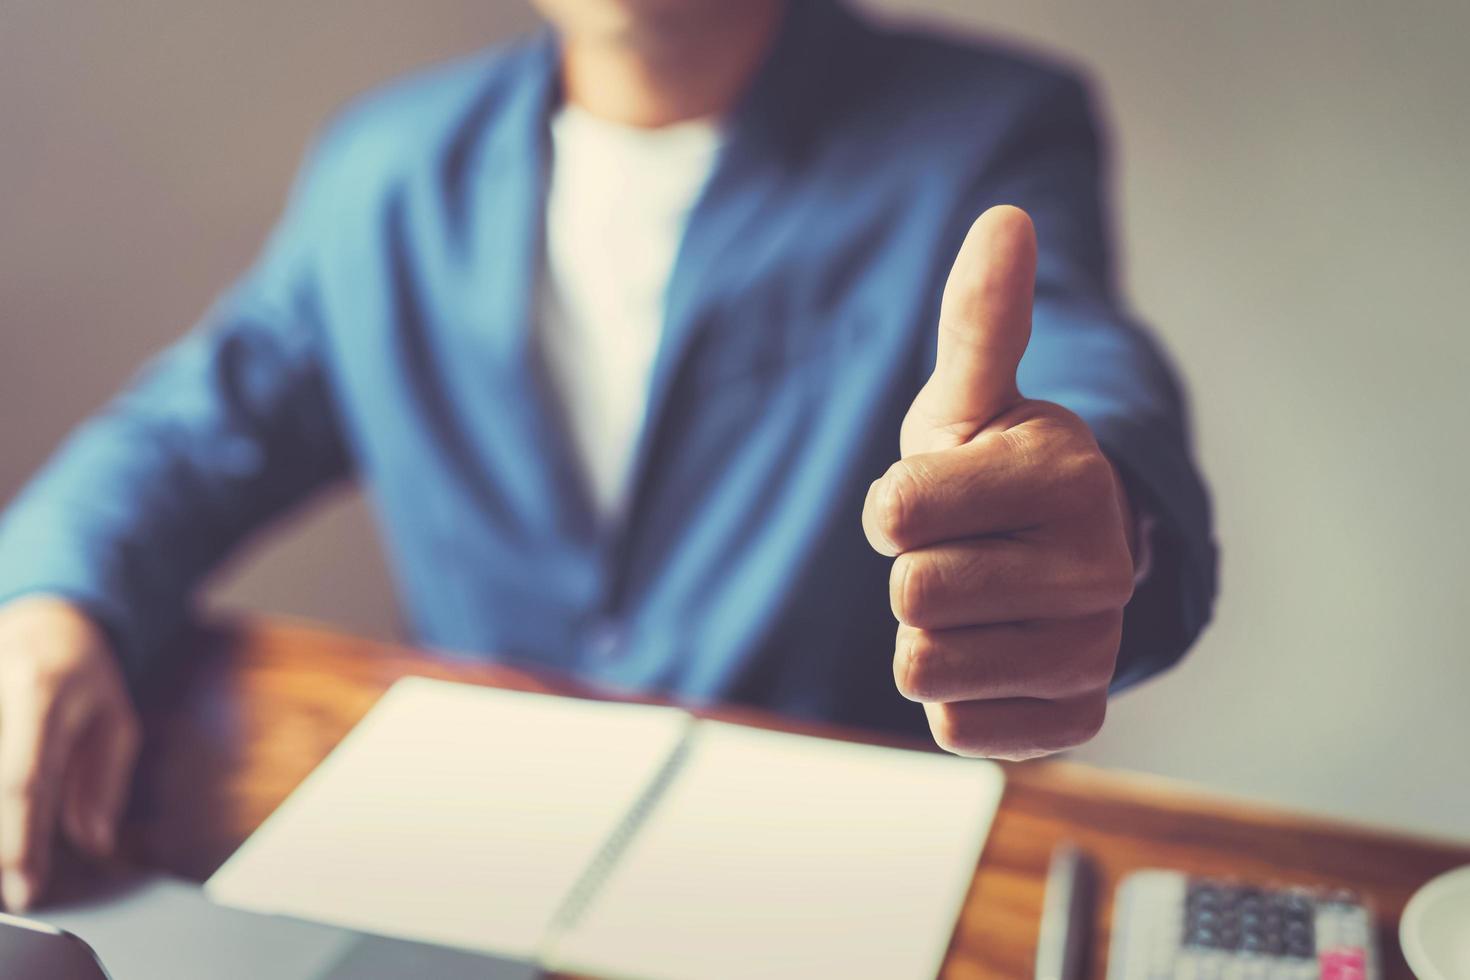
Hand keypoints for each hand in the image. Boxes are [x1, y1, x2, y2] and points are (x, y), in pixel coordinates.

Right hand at [0, 595, 139, 909]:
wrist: (45, 617)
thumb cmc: (85, 675)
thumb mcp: (116, 719)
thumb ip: (102, 781)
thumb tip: (93, 841)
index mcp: (42, 695)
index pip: (23, 781)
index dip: (19, 842)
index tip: (25, 889)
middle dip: (0, 845)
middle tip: (14, 892)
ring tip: (12, 866)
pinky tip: (12, 824)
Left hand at [862, 206, 1136, 760]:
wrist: (1055, 555)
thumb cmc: (996, 470)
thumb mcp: (975, 397)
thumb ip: (979, 320)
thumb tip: (1005, 219)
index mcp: (1068, 475)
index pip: (896, 514)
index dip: (896, 506)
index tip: (942, 495)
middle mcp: (1098, 570)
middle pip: (911, 595)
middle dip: (916, 570)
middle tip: (966, 549)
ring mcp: (1093, 652)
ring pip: (921, 667)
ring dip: (930, 633)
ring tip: (978, 600)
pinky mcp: (1074, 719)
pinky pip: (955, 728)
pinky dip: (955, 695)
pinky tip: (994, 654)